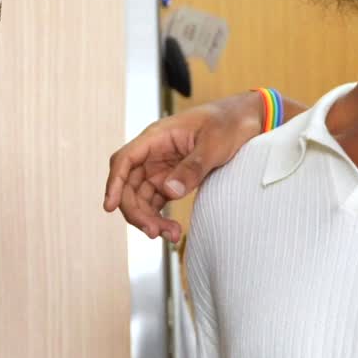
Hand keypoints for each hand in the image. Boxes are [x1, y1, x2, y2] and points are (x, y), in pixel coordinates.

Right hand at [103, 93, 263, 242]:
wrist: (247, 121)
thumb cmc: (229, 124)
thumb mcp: (214, 145)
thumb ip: (192, 168)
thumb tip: (169, 192)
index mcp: (157, 137)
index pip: (125, 160)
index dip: (114, 184)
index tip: (110, 206)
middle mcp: (154, 153)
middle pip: (129, 185)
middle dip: (136, 211)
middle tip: (154, 232)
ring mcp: (161, 167)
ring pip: (142, 198)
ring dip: (150, 219)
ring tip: (171, 236)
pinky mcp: (172, 179)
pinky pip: (157, 202)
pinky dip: (161, 218)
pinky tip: (173, 231)